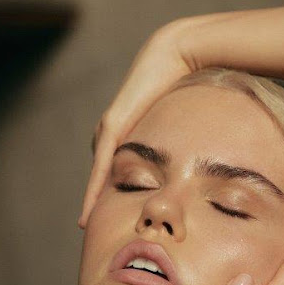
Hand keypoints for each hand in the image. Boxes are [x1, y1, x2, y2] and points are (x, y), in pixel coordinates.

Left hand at [78, 19, 193, 228]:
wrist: (176, 58)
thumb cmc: (184, 85)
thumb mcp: (179, 122)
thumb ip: (179, 140)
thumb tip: (196, 159)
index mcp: (126, 132)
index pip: (113, 171)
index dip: (109, 193)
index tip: (108, 216)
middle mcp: (111, 132)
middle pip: (102, 176)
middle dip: (98, 201)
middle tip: (94, 226)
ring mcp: (109, 130)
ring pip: (98, 176)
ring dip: (93, 201)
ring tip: (87, 225)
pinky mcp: (112, 127)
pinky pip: (101, 167)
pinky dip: (95, 189)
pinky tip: (90, 209)